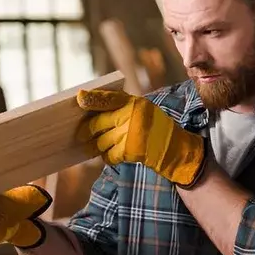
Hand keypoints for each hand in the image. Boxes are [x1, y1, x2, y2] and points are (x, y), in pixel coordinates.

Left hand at [77, 88, 206, 185]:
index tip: (79, 99)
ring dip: (96, 146)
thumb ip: (122, 108)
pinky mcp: (130, 150)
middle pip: (97, 123)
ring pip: (101, 141)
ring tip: (95, 147)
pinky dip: (107, 156)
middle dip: (86, 132)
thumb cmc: (156, 129)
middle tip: (80, 136)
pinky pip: (109, 155)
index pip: (108, 98)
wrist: (175, 149)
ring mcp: (129, 133)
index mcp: (134, 102)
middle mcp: (131, 115)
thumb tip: (92, 109)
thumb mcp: (143, 111)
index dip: (92, 99)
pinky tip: (111, 155)